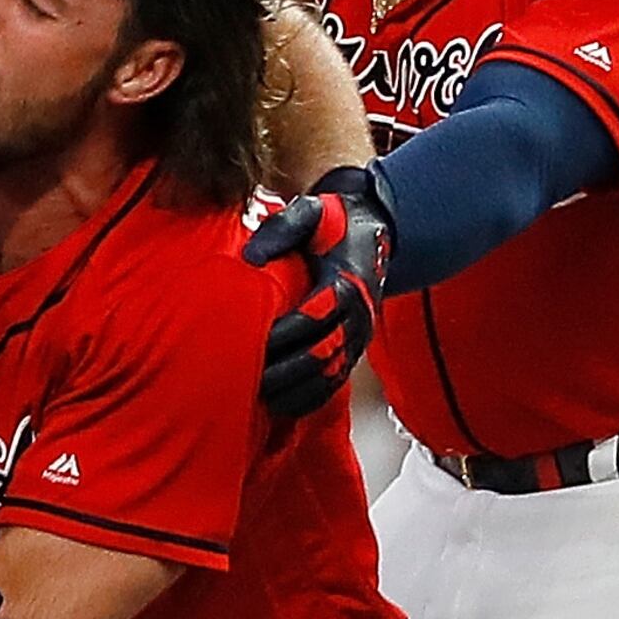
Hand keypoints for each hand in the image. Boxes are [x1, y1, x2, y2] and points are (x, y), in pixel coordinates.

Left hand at [243, 165, 390, 418]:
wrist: (371, 233)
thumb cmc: (332, 225)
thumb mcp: (311, 213)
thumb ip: (283, 227)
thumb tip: (252, 258)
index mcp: (348, 285)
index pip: (314, 317)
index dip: (283, 334)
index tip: (253, 341)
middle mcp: (358, 318)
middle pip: (321, 352)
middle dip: (284, 368)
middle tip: (248, 377)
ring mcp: (358, 339)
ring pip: (328, 375)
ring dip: (294, 389)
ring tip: (259, 396)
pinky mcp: (352, 352)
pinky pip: (333, 384)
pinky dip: (308, 399)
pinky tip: (279, 405)